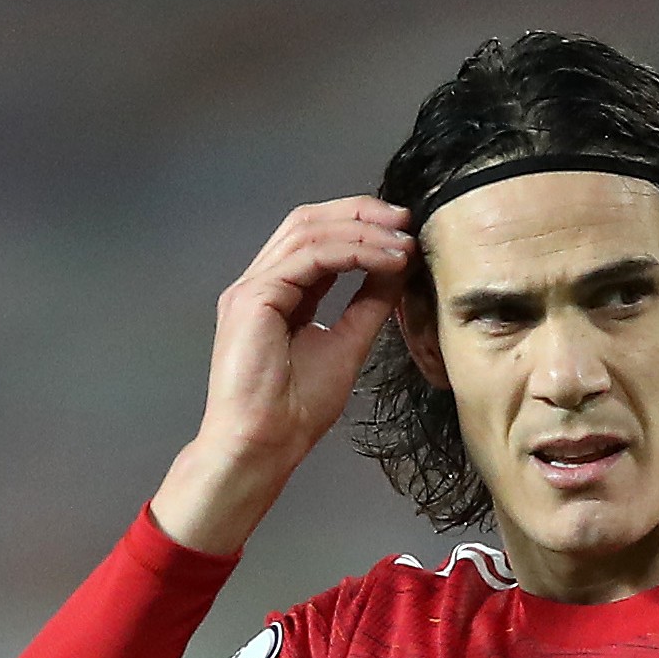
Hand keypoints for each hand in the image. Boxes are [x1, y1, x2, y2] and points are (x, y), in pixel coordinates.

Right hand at [200, 197, 412, 462]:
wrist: (264, 444)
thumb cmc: (294, 410)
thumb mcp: (348, 344)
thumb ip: (368, 303)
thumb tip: (396, 268)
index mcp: (279, 293)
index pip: (317, 238)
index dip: (360, 226)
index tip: (403, 232)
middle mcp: (262, 283)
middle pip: (308, 220)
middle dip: (360, 213)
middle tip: (405, 219)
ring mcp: (253, 287)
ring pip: (309, 231)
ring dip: (363, 231)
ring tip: (403, 242)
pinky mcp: (253, 297)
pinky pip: (310, 257)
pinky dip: (353, 252)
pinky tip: (386, 260)